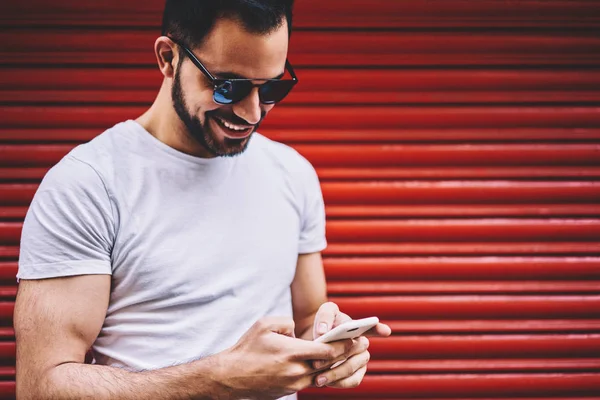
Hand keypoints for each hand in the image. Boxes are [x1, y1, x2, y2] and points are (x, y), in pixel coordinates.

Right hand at [215, 317, 352, 399]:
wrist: (230, 377)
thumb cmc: (246, 348)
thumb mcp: (264, 325)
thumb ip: (286, 322)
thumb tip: (298, 329)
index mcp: (292, 353)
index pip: (328, 351)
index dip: (343, 345)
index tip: (354, 338)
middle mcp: (296, 371)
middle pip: (329, 365)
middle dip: (346, 356)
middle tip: (360, 347)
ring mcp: (293, 384)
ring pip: (322, 375)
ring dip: (334, 366)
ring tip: (346, 355)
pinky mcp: (288, 391)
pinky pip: (310, 382)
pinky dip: (320, 373)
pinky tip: (324, 364)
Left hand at [311, 302, 391, 388]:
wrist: (316, 341)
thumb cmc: (323, 324)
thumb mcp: (324, 312)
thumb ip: (325, 317)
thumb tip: (323, 331)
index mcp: (358, 326)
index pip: (373, 327)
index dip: (379, 329)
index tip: (385, 331)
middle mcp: (363, 344)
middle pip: (356, 350)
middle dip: (336, 356)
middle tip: (316, 363)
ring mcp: (361, 360)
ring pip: (351, 368)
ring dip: (334, 373)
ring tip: (318, 378)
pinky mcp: (356, 375)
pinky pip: (352, 381)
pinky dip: (338, 383)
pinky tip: (325, 381)